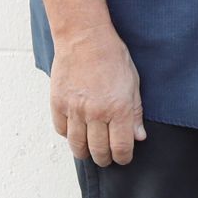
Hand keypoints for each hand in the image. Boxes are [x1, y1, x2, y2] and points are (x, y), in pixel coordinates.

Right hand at [50, 24, 144, 166]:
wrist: (85, 39)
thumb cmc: (113, 57)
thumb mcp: (133, 82)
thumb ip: (136, 112)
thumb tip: (138, 136)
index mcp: (119, 108)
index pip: (120, 147)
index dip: (123, 157)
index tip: (123, 158)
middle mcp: (96, 113)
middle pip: (98, 151)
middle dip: (105, 159)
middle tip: (107, 158)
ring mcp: (75, 110)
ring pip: (77, 145)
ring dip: (85, 153)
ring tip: (90, 151)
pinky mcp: (58, 104)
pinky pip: (62, 130)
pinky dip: (69, 135)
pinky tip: (76, 132)